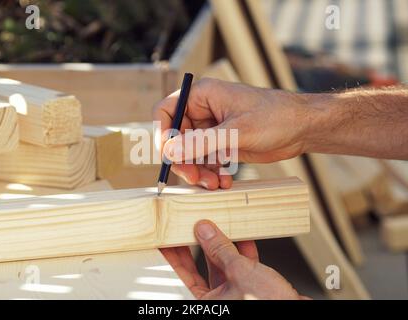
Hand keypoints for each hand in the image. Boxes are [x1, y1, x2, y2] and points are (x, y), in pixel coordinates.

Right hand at [154, 78, 310, 188]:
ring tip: (215, 184)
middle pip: (176, 138)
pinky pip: (205, 161)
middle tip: (195, 179)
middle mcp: (203, 111)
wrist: (302, 128)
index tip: (169, 156)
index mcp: (203, 96)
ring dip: (198, 172)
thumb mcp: (237, 131)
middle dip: (184, 161)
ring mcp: (212, 129)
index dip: (162, 133)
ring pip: (190, 154)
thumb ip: (202, 142)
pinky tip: (224, 182)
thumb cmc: (275, 117)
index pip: (166, 111)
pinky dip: (210, 174)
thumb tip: (171, 151)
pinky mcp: (222, 144)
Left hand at [161, 220, 307, 299]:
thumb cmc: (270, 306)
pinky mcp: (252, 288)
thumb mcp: (240, 272)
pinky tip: (242, 235)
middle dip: (199, 244)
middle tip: (190, 225)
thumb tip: (205, 231)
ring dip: (223, 243)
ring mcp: (235, 293)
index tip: (167, 239)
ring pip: (223, 263)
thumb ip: (221, 249)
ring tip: (217, 223)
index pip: (182, 275)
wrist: (298, 312)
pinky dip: (242, 250)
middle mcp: (219, 299)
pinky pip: (242, 265)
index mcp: (207, 303)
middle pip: (202, 266)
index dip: (174, 255)